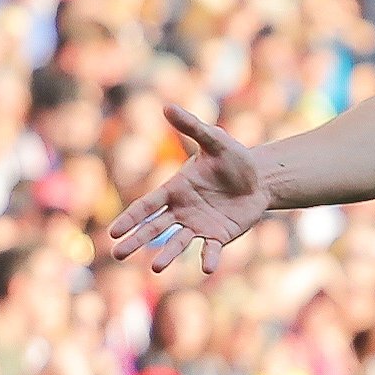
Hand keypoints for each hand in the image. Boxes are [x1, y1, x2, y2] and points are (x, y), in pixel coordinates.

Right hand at [108, 105, 267, 272]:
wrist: (260, 178)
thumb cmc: (233, 158)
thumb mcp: (215, 140)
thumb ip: (192, 126)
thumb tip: (167, 106)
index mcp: (175, 189)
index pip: (147, 205)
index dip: (131, 218)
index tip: (114, 231)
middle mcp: (182, 211)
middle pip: (154, 228)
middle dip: (136, 240)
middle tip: (117, 254)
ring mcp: (199, 226)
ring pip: (177, 242)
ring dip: (167, 255)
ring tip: (156, 268)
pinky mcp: (218, 236)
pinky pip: (210, 249)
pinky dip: (208, 258)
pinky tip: (206, 267)